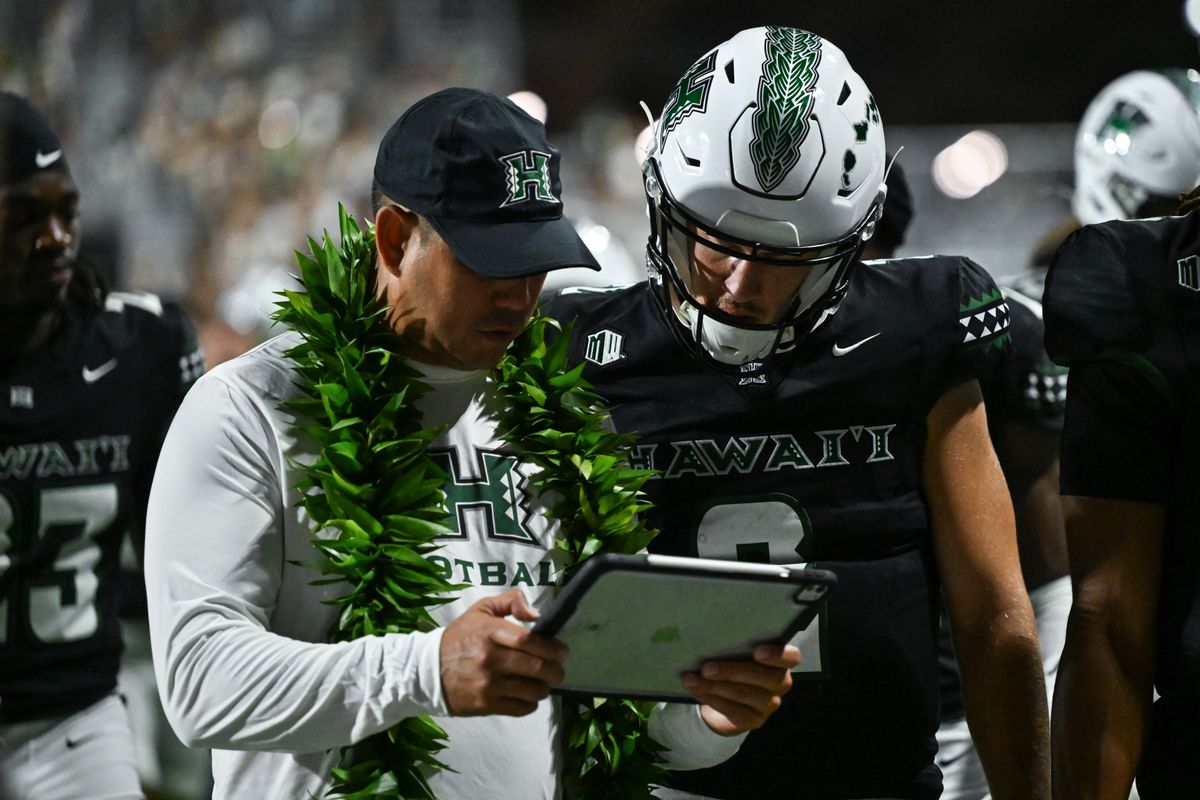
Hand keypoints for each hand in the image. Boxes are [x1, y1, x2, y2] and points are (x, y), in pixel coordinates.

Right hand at [439, 589, 568, 716]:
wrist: (427, 670)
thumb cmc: (460, 637)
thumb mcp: (481, 609)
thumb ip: (511, 601)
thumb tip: (536, 614)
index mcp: (489, 632)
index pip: (528, 640)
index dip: (552, 647)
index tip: (563, 651)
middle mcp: (489, 659)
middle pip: (536, 667)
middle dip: (555, 670)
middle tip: (558, 670)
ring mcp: (487, 685)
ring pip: (532, 691)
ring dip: (544, 688)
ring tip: (543, 682)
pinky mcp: (485, 705)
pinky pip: (520, 708)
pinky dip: (530, 703)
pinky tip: (527, 695)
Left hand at [685, 644, 799, 735]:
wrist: (728, 698)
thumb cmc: (734, 662)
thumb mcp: (737, 653)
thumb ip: (734, 646)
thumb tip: (709, 637)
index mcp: (781, 661)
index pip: (791, 657)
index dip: (777, 655)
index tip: (757, 651)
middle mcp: (780, 683)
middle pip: (765, 678)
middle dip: (733, 672)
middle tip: (706, 668)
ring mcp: (769, 704)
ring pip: (745, 694)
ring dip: (714, 686)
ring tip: (692, 680)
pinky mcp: (754, 720)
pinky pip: (733, 710)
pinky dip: (711, 699)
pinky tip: (696, 691)